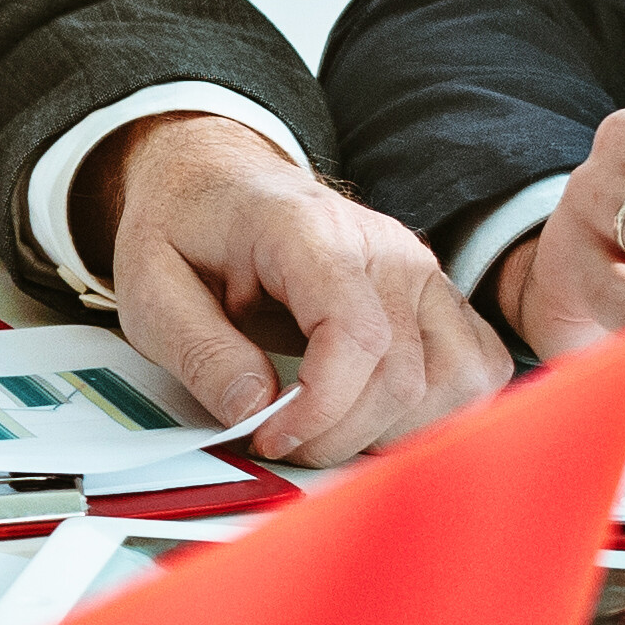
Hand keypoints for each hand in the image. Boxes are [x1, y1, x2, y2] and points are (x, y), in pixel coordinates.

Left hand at [76, 113, 509, 467]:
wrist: (220, 184)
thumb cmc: (189, 229)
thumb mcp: (149, 284)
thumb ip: (197, 347)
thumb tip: (253, 409)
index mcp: (309, 229)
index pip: (356, 334)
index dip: (321, 408)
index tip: (270, 436)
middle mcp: (385, 247)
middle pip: (405, 374)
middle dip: (342, 434)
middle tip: (283, 440)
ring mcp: (421, 272)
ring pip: (455, 379)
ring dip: (394, 431)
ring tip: (328, 430)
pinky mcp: (438, 299)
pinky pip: (475, 369)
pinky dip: (438, 412)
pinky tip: (376, 417)